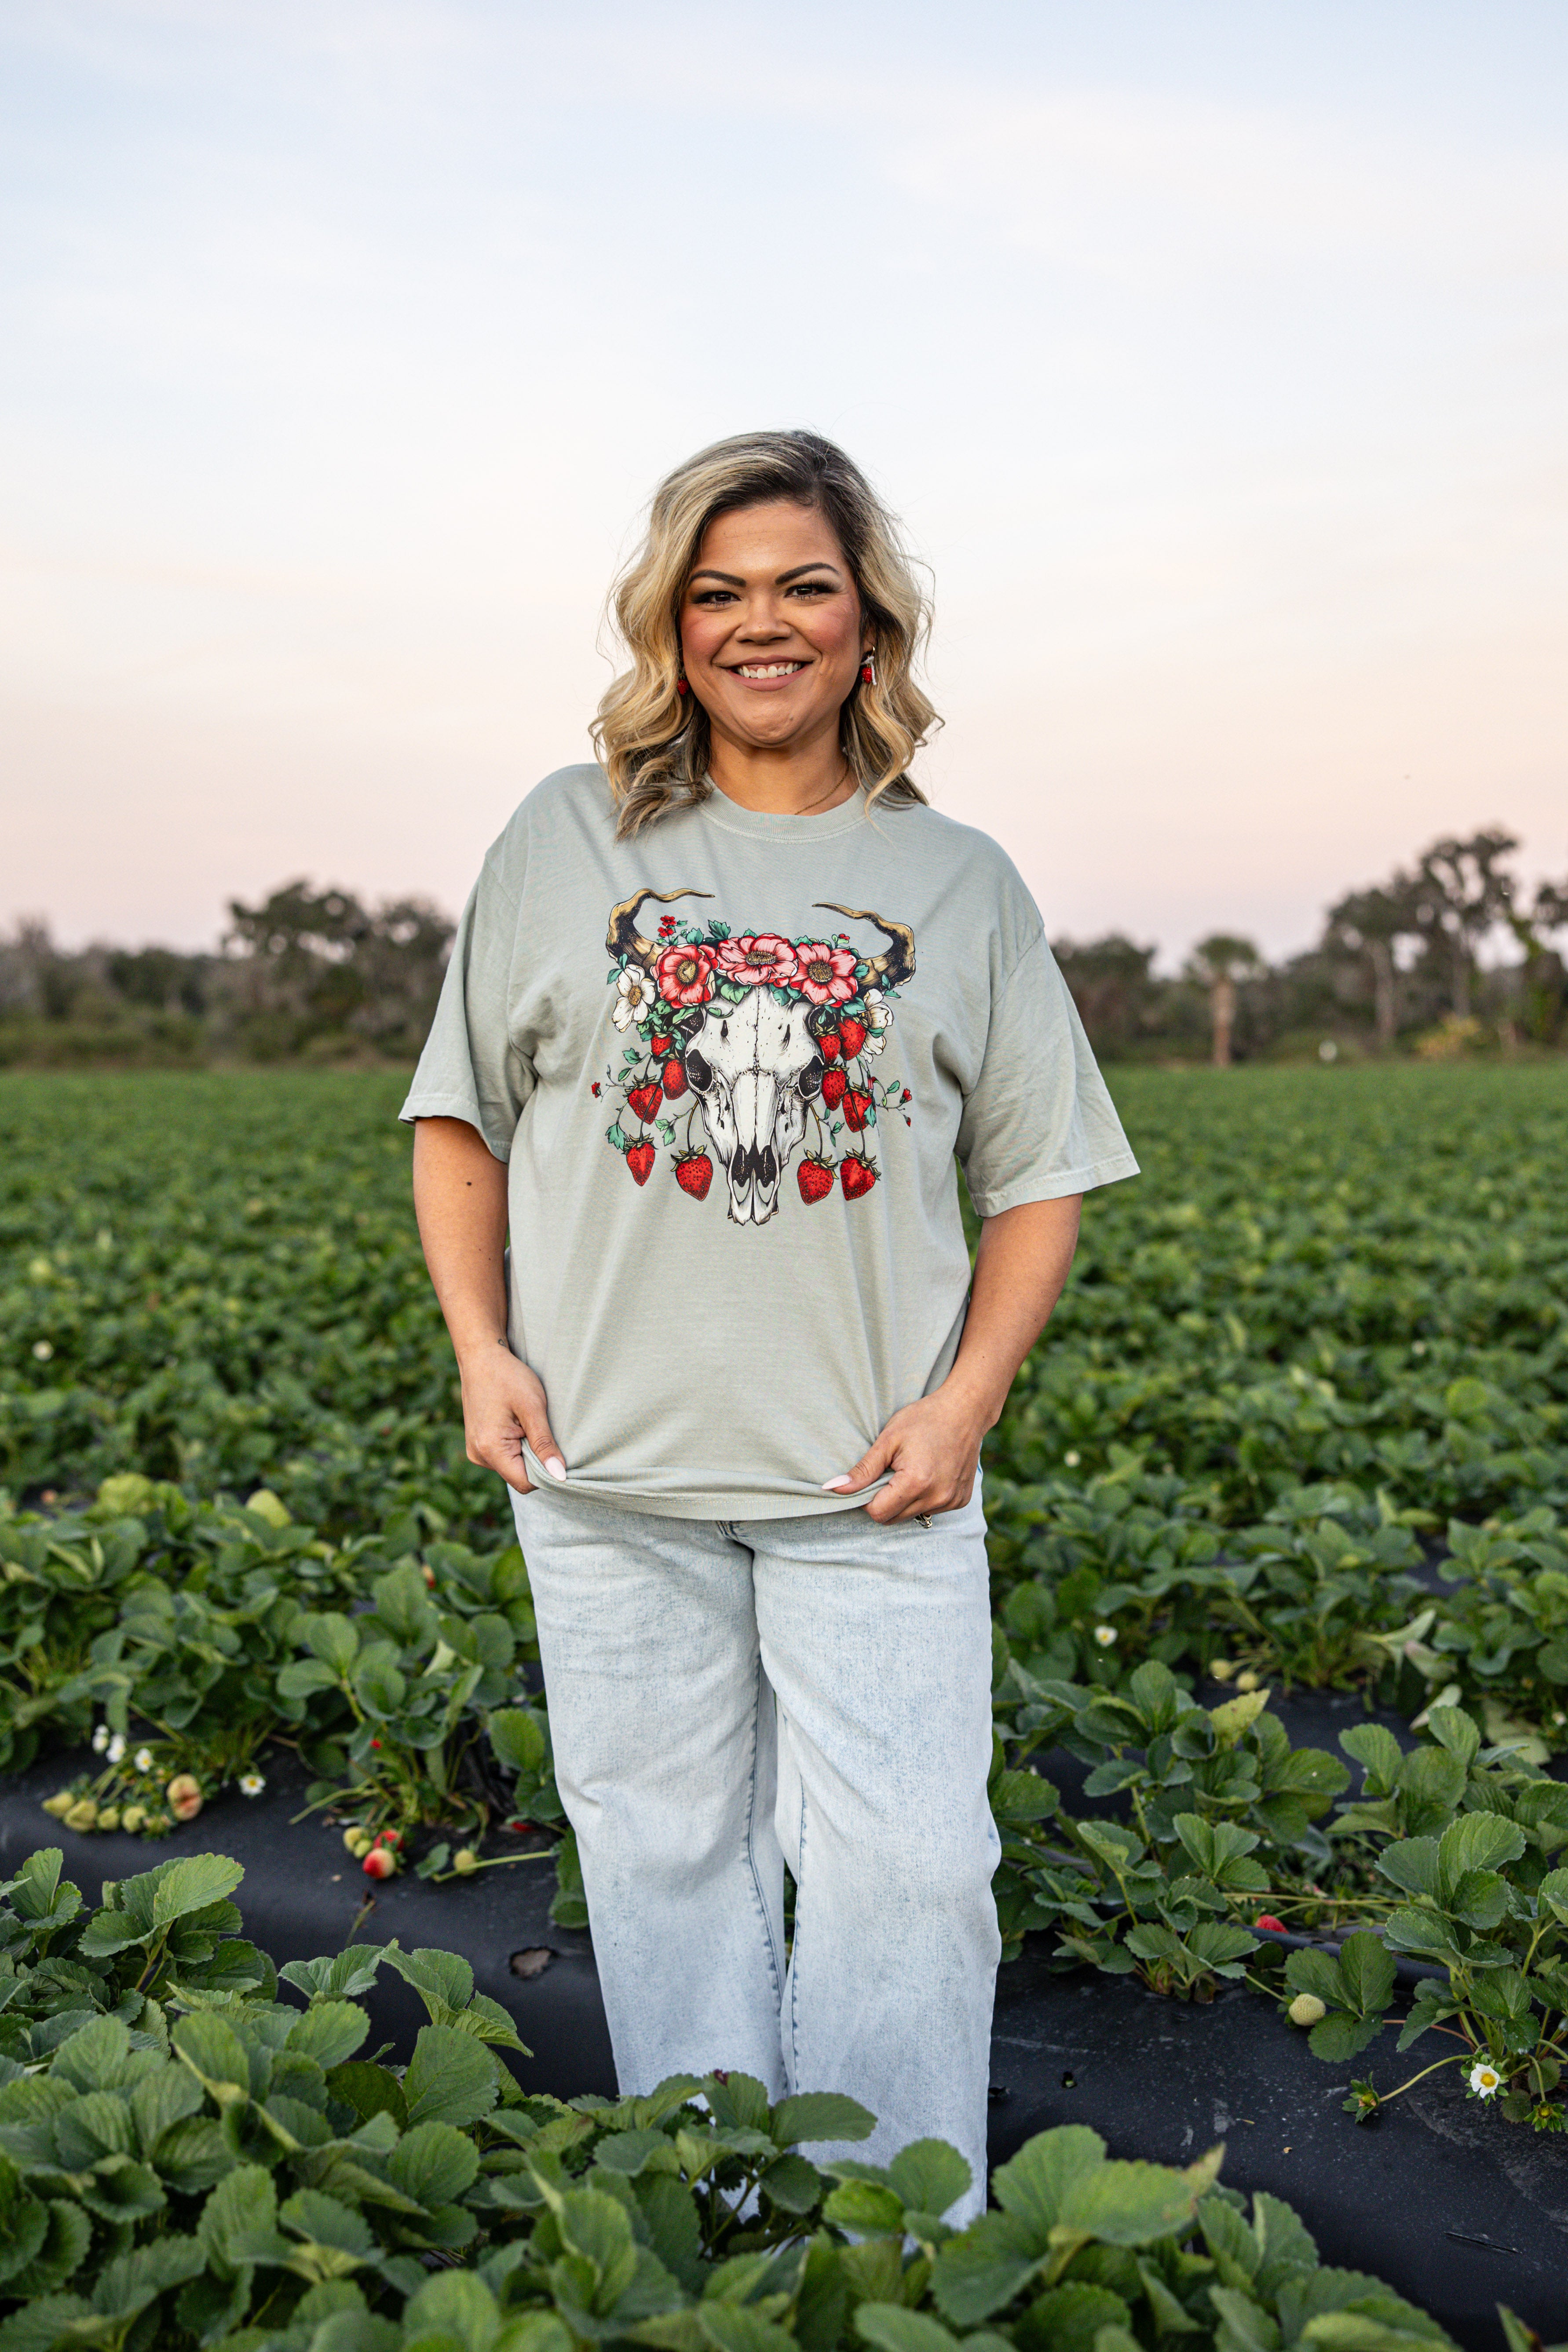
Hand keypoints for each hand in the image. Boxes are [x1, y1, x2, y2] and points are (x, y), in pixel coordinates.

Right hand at [457, 1341, 565, 1494]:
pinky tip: (519, 1423)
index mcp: (489, 1449)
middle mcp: (478, 1455)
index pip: (525, 1483)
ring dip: (527, 1451)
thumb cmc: (507, 1376)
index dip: (547, 1474)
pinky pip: (504, 1456)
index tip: (561, 1454)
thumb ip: (545, 1444)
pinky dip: (517, 1445)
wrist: (480, 1356)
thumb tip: (560, 1476)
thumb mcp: (533, 1407)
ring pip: (513, 1467)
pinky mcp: (478, 1444)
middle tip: (544, 1429)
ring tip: (528, 1422)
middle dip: (537, 1459)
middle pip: (519, 1476)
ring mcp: (476, 1451)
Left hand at [822, 1383, 988, 1523]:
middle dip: (884, 1500)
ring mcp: (952, 1501)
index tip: (873, 1477)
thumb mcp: (888, 1440)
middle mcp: (937, 1497)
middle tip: (891, 1471)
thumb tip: (832, 1489)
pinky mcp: (961, 1501)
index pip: (877, 1513)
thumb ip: (862, 1470)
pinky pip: (931, 1510)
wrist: (965, 1410)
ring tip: (911, 1470)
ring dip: (903, 1500)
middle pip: (893, 1518)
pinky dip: (924, 1497)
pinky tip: (929, 1473)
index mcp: (916, 1482)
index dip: (867, 1498)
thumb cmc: (924, 1419)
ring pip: (911, 1516)